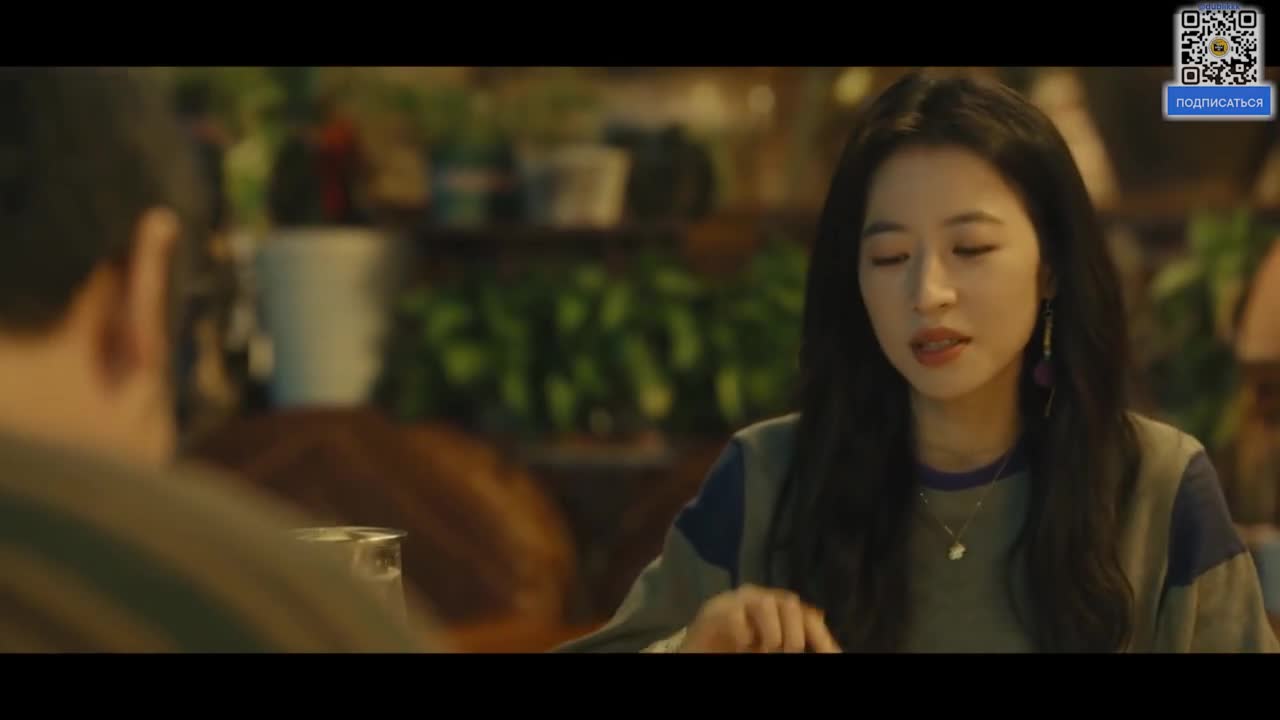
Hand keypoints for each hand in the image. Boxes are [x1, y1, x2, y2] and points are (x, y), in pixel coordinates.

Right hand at [678, 584, 841, 652]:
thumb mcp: (770, 650)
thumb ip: (793, 644)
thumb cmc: (738, 649)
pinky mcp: (715, 609)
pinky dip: (744, 633)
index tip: (832, 657)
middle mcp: (763, 600)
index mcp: (781, 612)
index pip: (809, 618)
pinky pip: (735, 614)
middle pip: (790, 603)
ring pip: (765, 604)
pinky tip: (742, 645)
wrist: (700, 647)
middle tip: (788, 651)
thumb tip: (832, 654)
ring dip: (772, 632)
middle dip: (794, 633)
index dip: (822, 638)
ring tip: (766, 649)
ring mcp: (738, 601)